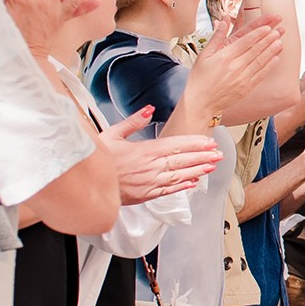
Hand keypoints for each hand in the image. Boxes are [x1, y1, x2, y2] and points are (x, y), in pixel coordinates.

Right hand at [97, 109, 228, 203]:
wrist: (85, 185)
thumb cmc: (97, 160)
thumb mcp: (111, 134)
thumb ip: (133, 122)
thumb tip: (149, 110)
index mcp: (144, 151)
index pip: (176, 145)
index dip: (194, 143)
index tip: (209, 142)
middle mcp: (150, 168)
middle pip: (182, 161)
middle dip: (203, 157)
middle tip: (219, 154)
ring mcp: (149, 183)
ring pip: (179, 176)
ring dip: (198, 171)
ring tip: (212, 166)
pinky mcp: (145, 195)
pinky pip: (168, 191)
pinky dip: (183, 186)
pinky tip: (193, 182)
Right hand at [179, 16, 284, 128]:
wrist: (201, 102)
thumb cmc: (200, 78)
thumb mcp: (204, 54)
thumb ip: (217, 37)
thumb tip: (223, 19)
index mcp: (225, 57)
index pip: (246, 41)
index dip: (258, 33)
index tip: (268, 27)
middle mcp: (235, 67)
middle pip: (256, 50)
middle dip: (268, 39)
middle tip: (278, 31)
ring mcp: (242, 78)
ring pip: (261, 61)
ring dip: (272, 51)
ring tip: (280, 42)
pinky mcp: (246, 88)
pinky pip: (261, 75)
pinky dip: (269, 66)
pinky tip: (276, 58)